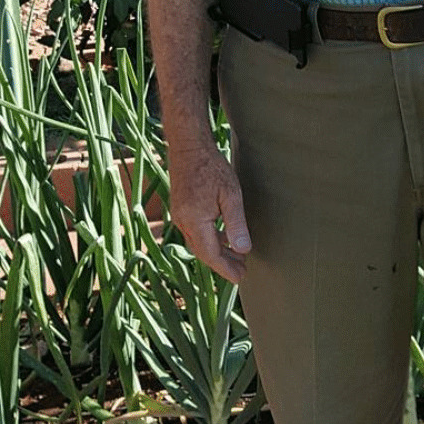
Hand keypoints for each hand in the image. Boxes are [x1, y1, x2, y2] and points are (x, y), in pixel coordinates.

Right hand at [166, 142, 251, 282]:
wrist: (188, 146)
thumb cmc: (211, 167)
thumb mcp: (230, 194)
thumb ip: (236, 224)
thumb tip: (244, 250)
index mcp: (194, 221)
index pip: (211, 255)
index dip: (226, 269)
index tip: (240, 278)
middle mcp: (183, 222)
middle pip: (203, 252)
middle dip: (222, 263)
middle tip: (242, 271)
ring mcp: (179, 214)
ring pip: (198, 242)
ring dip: (216, 251)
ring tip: (237, 255)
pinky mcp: (180, 207)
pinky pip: (194, 231)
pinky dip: (209, 238)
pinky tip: (223, 236)